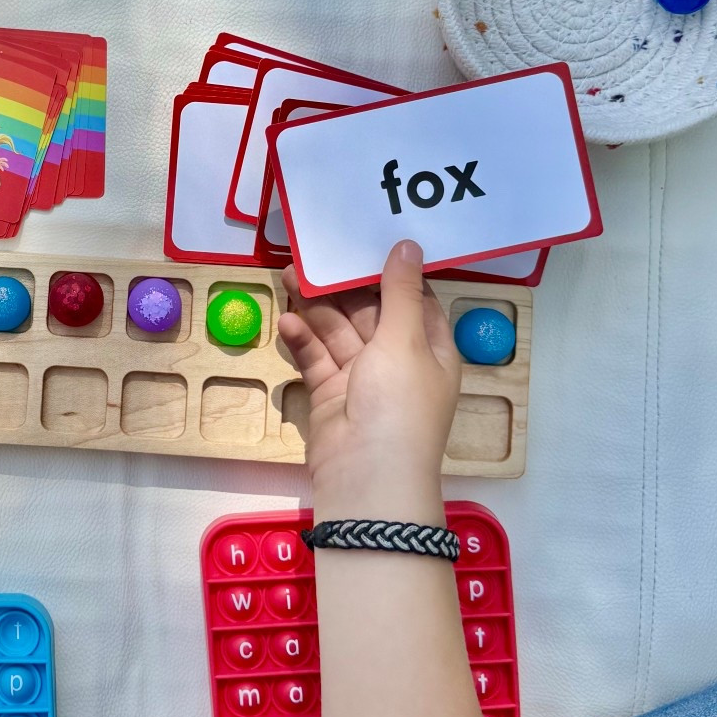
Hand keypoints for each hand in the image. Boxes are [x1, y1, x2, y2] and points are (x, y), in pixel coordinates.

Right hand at [278, 240, 460, 517]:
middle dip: (342, 286)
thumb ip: (400, 291)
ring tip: (287, 275)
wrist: (367, 477)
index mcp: (430, 349)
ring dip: (315, 307)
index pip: (413, 299)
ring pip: (338, 333)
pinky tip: (286, 321)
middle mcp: (398, 361)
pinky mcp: (330, 395)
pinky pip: (317, 359)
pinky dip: (303, 340)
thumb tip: (409, 244)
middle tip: (312, 254)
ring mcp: (362, 379)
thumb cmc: (399, 404)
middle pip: (370, 312)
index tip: (364, 239)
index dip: (390, 271)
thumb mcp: (405, 340)